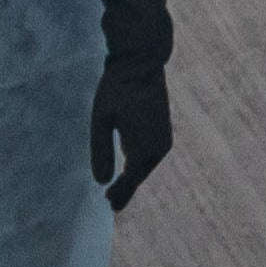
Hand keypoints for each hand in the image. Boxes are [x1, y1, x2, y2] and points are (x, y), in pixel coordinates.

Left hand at [90, 0, 173, 209]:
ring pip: (146, 165)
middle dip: (126, 189)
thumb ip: (100, 150)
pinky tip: (129, 169)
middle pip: (140, 174)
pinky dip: (139, 164)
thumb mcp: (101, 119)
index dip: (119, 193)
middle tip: (112, 205)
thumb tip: (102, 182)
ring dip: (133, 177)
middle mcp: (159, 146)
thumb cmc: (117, 87)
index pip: (130, 178)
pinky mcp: (164, 132)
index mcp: (145, 146)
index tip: (108, 205)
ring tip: (118, 192)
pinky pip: (150, 154)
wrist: (142, 61)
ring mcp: (164, 139)